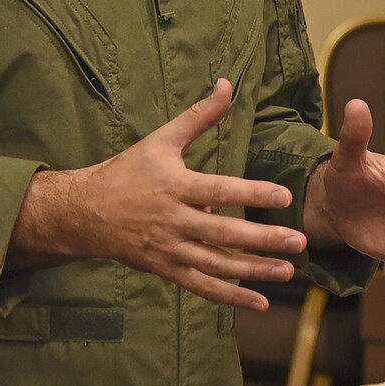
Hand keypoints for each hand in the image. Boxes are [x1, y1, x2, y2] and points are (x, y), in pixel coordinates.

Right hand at [8, 79, 307, 310]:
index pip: (219, 191)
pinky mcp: (166, 269)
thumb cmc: (129, 171)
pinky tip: (259, 302)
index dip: (252, 193)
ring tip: (288, 271)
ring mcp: (169, 249)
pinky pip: (201, 286)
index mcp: (175, 186)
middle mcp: (174, 221)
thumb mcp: (162, 139)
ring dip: (254, 272)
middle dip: (263, 240)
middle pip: (223, 233)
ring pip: (216, 265)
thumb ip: (199, 115)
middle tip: (299, 242)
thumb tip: (227, 83)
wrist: (85, 212)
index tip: (284, 196)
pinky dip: (230, 297)